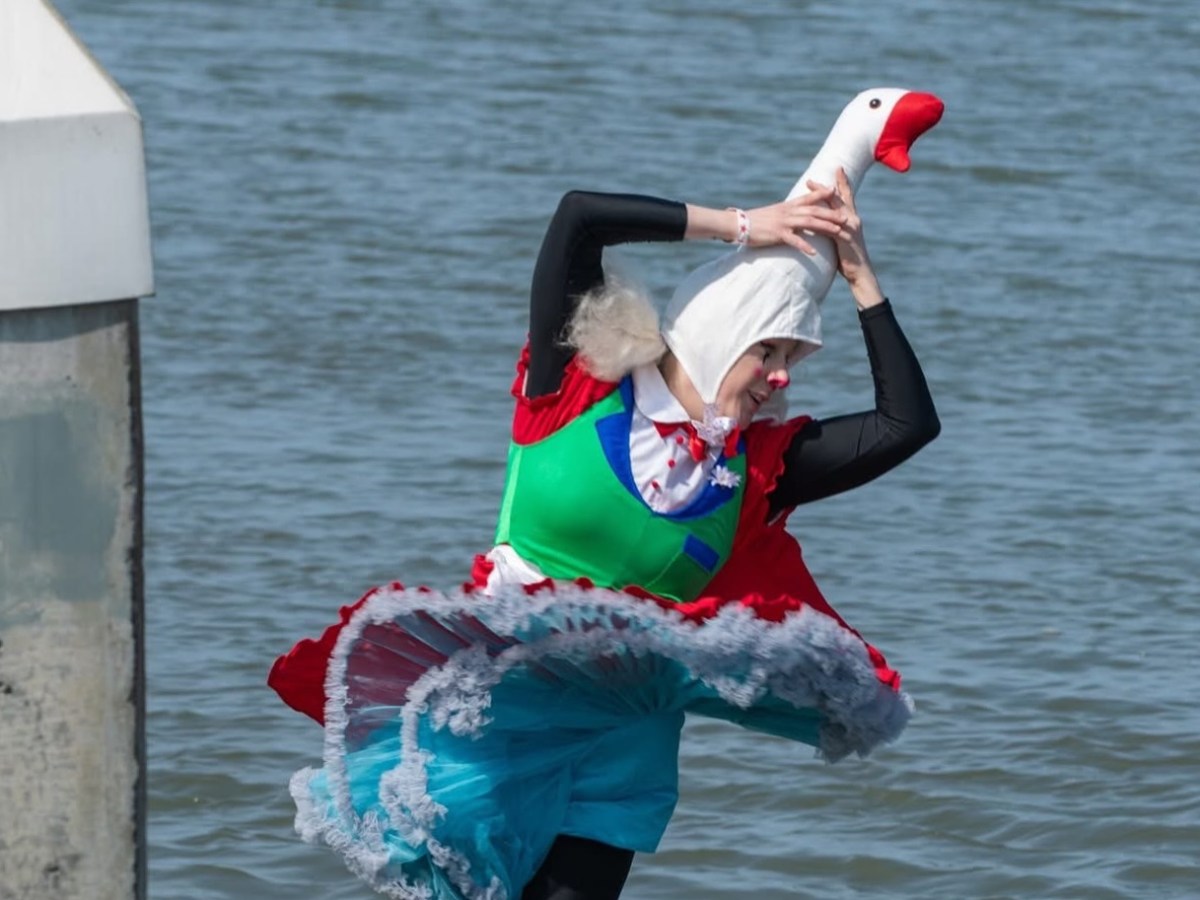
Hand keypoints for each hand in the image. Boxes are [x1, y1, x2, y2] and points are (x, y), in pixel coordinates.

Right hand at [744, 184, 847, 254]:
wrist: (738, 224)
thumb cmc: (755, 220)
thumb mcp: (773, 212)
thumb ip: (786, 212)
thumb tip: (795, 213)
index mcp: (787, 206)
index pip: (809, 197)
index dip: (822, 194)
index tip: (836, 192)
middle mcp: (788, 211)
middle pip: (814, 210)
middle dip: (831, 214)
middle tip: (846, 218)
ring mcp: (783, 222)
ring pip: (809, 222)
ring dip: (824, 227)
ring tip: (838, 232)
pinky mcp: (777, 234)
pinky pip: (794, 240)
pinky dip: (804, 246)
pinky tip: (814, 253)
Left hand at [806, 168, 883, 307]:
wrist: (860, 272)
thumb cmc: (849, 257)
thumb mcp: (842, 239)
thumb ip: (836, 228)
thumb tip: (826, 223)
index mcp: (852, 218)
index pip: (845, 197)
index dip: (841, 183)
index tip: (836, 170)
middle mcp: (852, 219)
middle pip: (838, 198)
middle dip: (825, 187)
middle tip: (810, 179)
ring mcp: (849, 227)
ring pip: (833, 207)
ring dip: (820, 197)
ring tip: (808, 189)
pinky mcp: (844, 237)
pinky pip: (828, 225)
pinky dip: (818, 218)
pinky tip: (808, 212)